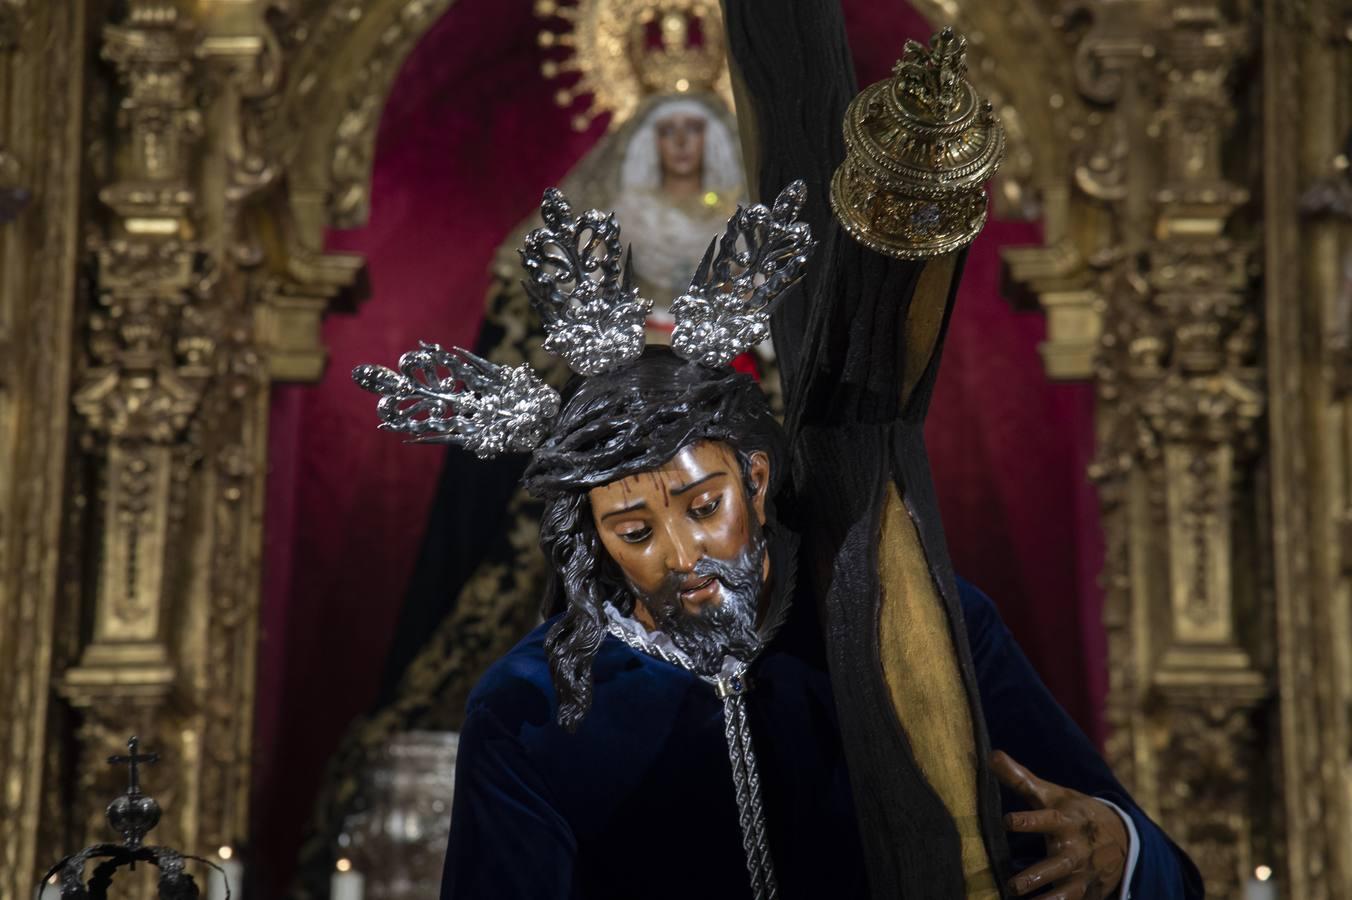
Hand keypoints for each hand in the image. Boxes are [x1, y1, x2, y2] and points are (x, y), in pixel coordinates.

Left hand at [991, 750, 1128, 898]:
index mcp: (1066, 820)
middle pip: (1057, 864)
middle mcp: (1076, 849)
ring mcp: (1084, 873)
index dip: (1028, 820)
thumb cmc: (1074, 812)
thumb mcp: (1052, 794)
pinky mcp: (1088, 892)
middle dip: (1036, 875)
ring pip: (1066, 891)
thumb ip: (1020, 779)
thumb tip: (991, 756)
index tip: (1007, 821)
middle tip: (1013, 884)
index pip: (1047, 819)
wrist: (1123, 836)